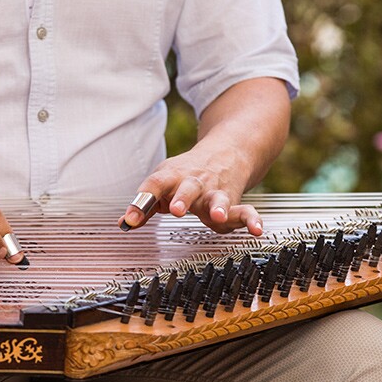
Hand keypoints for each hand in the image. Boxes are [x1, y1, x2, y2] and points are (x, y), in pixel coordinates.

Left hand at [118, 143, 262, 235]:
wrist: (225, 151)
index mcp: (172, 177)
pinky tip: (257, 230)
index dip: (141, 201)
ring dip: (218, 207)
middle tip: (175, 210)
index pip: (154, 184)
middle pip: (188, 188)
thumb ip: (144, 207)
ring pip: (218, 198)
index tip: (130, 220)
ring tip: (216, 216)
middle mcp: (195, 183)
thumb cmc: (185, 174)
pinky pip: (246, 211)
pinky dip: (252, 220)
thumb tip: (124, 224)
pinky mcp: (234, 202)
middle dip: (182, 198)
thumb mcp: (163, 183)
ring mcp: (216, 192)